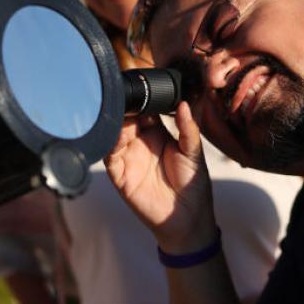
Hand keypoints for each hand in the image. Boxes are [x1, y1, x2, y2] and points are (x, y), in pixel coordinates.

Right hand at [105, 102, 216, 252]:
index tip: (142, 85)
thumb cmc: (193, 184)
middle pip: (126, 118)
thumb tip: (183, 104)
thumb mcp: (194, 153)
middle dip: (125, 106)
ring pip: (114, 133)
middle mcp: (139, 142)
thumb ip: (187, 129)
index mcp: (156, 132)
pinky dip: (108, 144)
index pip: (144, 109)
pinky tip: (113, 134)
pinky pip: (109, 156)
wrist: (188, 218)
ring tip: (119, 111)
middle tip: (127, 94)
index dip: (142, 98)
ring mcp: (128, 157)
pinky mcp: (120, 175)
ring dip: (115, 121)